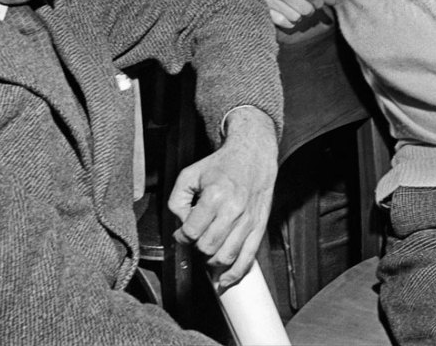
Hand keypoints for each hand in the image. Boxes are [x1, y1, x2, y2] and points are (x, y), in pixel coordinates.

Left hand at [168, 107, 277, 289]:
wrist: (252, 155)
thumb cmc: (222, 165)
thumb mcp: (190, 174)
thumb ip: (177, 200)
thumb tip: (180, 225)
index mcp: (215, 195)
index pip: (191, 231)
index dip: (181, 236)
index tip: (182, 233)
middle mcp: (233, 210)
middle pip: (207, 247)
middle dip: (196, 246)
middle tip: (197, 236)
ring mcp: (248, 221)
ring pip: (225, 256)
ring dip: (211, 259)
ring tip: (208, 248)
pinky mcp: (259, 227)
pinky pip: (248, 259)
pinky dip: (235, 273)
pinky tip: (225, 279)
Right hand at [233, 0, 334, 28]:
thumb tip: (333, 0)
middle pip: (306, 8)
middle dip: (311, 8)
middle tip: (308, 2)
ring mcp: (268, 0)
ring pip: (296, 18)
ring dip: (300, 14)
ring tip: (295, 6)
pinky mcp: (262, 10)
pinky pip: (285, 23)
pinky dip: (290, 20)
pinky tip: (287, 11)